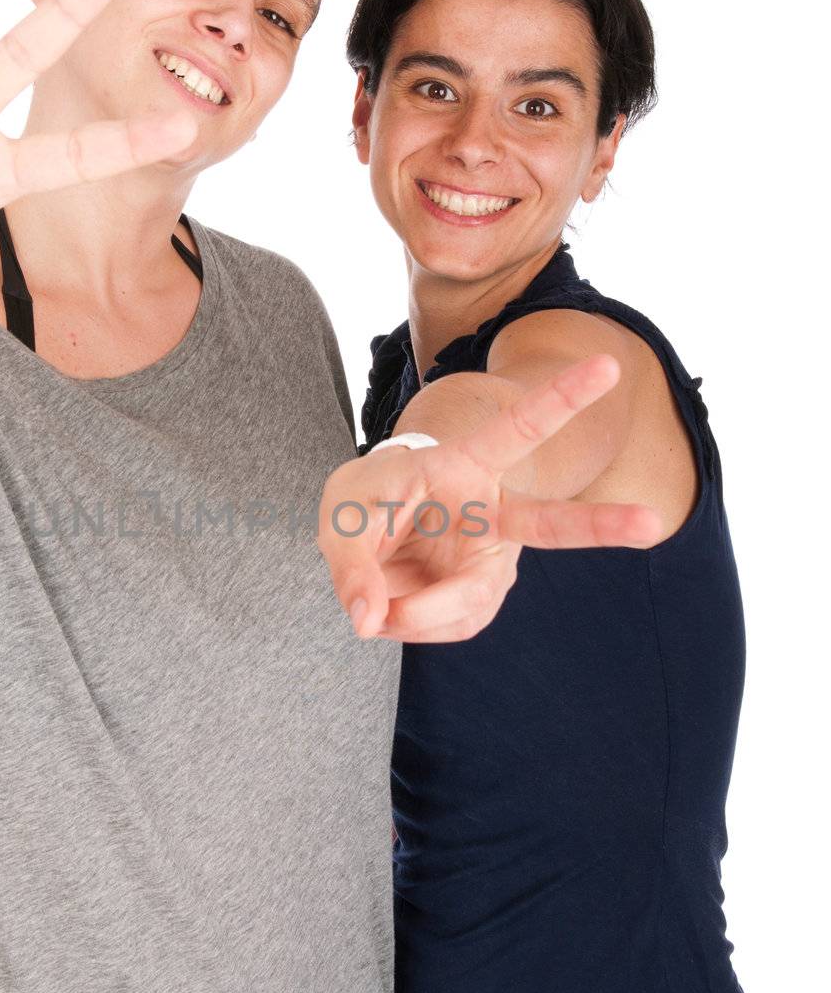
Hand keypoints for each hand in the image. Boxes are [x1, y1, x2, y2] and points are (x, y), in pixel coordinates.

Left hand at [317, 354, 664, 642]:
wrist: (370, 533)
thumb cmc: (363, 502)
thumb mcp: (340, 517)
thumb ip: (350, 566)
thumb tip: (373, 620)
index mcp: (464, 464)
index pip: (517, 428)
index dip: (560, 397)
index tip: (606, 366)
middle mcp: (492, 512)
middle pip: (552, 525)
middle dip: (602, 525)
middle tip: (653, 523)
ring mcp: (492, 559)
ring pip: (472, 603)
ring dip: (416, 614)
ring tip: (374, 604)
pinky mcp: (482, 596)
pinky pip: (451, 626)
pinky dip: (411, 625)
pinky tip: (395, 607)